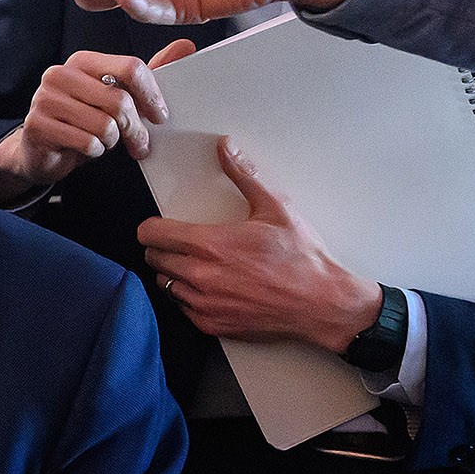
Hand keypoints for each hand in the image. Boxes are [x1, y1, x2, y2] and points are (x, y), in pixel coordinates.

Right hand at [0, 41, 197, 192]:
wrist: (41, 150)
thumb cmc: (83, 121)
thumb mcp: (115, 97)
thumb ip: (146, 75)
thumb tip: (185, 45)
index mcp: (82, 61)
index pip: (130, 68)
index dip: (151, 96)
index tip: (160, 117)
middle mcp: (60, 74)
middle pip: (120, 101)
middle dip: (136, 129)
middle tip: (140, 144)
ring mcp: (45, 98)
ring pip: (105, 126)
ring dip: (112, 142)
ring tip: (102, 142)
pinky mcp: (37, 125)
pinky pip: (87, 143)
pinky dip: (94, 152)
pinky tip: (85, 148)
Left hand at [138, 138, 380, 352]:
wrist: (324, 303)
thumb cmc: (303, 259)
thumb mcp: (275, 207)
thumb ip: (244, 175)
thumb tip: (226, 148)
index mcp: (210, 245)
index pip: (150, 234)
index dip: (153, 227)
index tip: (162, 226)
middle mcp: (201, 276)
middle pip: (153, 258)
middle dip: (164, 247)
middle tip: (186, 243)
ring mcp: (205, 304)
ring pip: (165, 283)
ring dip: (175, 272)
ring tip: (201, 264)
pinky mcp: (213, 324)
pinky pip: (182, 307)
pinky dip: (189, 297)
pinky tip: (211, 286)